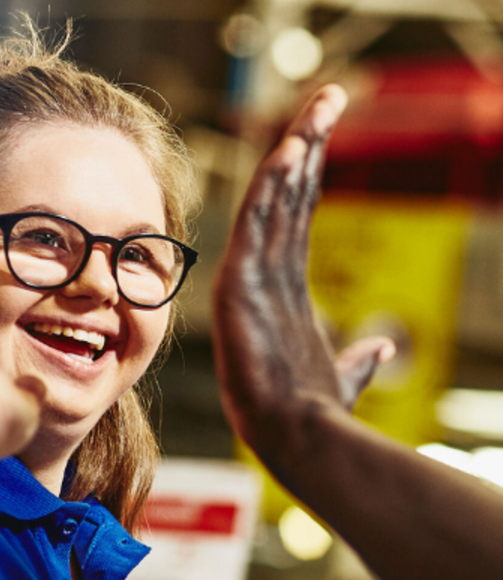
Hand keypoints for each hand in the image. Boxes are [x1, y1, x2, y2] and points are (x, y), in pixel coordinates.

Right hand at [211, 86, 393, 469]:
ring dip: (298, 148)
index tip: (320, 137)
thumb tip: (382, 345)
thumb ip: (357, 355)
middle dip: (308, 143)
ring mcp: (252, 276)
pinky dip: (274, 184)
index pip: (295, 217)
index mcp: (284, 289)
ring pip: (275, 198)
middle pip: (287, 195)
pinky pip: (260, 222)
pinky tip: (293, 149)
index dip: (308, 175)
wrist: (292, 435)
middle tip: (327, 97)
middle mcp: (265, 274)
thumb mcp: (340, 372)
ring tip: (321, 104)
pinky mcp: (243, 283)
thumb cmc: (301, 410)